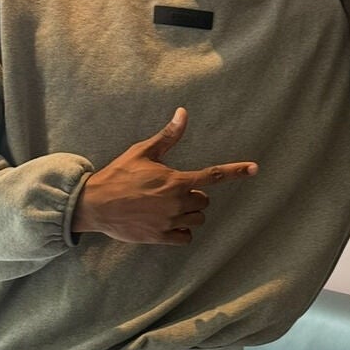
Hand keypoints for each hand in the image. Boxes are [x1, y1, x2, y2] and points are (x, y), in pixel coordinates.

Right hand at [72, 108, 257, 244]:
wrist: (95, 204)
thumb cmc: (119, 175)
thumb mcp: (143, 152)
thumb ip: (168, 137)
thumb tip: (183, 112)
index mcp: (176, 181)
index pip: (213, 176)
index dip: (236, 171)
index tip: (254, 168)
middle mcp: (177, 202)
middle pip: (204, 201)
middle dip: (194, 196)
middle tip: (171, 191)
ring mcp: (170, 221)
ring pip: (197, 219)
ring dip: (189, 213)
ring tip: (167, 206)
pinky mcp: (161, 237)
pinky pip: (186, 237)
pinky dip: (182, 231)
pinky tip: (167, 223)